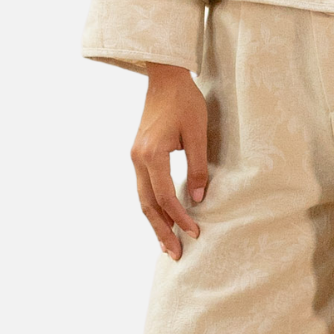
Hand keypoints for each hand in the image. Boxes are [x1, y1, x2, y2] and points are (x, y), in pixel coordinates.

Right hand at [132, 64, 208, 258]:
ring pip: (143, 199)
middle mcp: (138, 159)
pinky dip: (153, 208)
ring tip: (167, 245)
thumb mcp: (197, 133)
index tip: (196, 233)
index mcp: (151, 154)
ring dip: (155, 223)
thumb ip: (197, 167)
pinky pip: (144, 188)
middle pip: (147, 205)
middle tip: (175, 255)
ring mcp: (135, 158)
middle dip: (162, 231)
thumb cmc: (185, 101)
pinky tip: (162, 220)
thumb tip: (197, 199)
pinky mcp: (139, 155)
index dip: (180, 217)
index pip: (165, 196)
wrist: (164, 78)